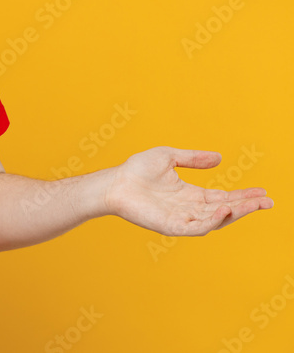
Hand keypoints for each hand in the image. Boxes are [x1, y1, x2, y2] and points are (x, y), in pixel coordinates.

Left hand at [105, 146, 272, 235]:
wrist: (115, 182)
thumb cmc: (137, 170)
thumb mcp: (169, 157)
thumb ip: (193, 158)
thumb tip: (219, 158)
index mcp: (190, 194)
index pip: (222, 197)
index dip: (243, 196)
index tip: (262, 192)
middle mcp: (189, 208)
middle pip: (224, 210)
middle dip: (247, 206)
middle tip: (268, 201)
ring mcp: (181, 219)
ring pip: (215, 220)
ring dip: (236, 213)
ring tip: (254, 205)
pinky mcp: (171, 226)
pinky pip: (196, 227)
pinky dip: (212, 221)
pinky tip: (225, 211)